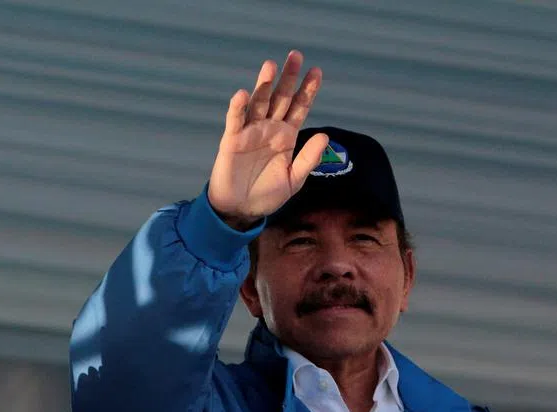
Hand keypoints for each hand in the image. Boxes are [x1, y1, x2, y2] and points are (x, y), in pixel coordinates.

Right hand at [207, 50, 326, 229]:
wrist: (241, 211)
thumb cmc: (267, 195)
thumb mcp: (294, 179)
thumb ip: (308, 159)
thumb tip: (324, 135)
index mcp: (286, 137)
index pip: (299, 108)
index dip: (308, 90)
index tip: (317, 71)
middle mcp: (269, 129)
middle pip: (281, 98)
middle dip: (288, 77)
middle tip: (295, 55)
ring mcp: (250, 132)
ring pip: (259, 103)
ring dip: (264, 85)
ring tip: (271, 66)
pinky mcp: (232, 141)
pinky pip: (235, 121)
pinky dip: (238, 107)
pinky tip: (243, 94)